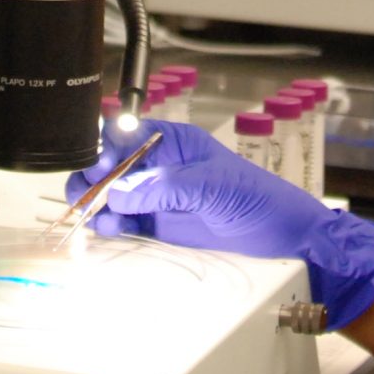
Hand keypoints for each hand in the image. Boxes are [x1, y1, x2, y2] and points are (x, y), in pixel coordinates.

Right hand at [65, 121, 373, 327]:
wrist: (286, 240)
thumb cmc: (260, 199)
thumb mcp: (214, 186)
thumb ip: (166, 189)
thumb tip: (121, 194)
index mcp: (175, 143)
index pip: (127, 132)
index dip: (106, 143)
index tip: (99, 161)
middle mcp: (161, 168)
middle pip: (112, 164)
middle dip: (93, 175)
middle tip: (86, 191)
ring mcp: (158, 200)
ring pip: (112, 195)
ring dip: (97, 202)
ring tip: (96, 214)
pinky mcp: (160, 229)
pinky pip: (124, 224)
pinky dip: (110, 226)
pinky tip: (109, 229)